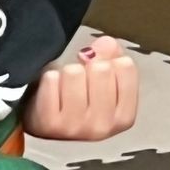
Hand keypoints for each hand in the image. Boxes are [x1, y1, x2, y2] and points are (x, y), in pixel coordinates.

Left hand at [22, 36, 139, 142]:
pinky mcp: (50, 123)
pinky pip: (51, 80)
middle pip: (101, 68)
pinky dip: (48, 80)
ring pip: (75, 72)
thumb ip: (111, 57)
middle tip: (80, 82)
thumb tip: (107, 43)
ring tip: (64, 87)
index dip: (109, 61)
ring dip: (66, 73)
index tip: (99, 74)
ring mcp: (76, 126)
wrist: (44, 125)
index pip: (125, 66)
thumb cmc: (77, 103)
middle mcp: (103, 126)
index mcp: (123, 116)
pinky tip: (51, 94)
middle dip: (87, 67)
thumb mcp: (103, 82)